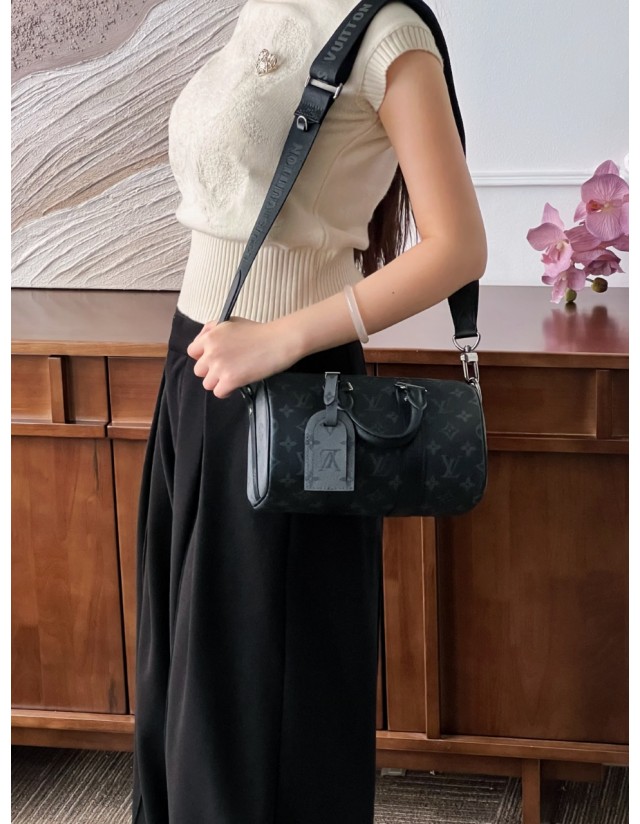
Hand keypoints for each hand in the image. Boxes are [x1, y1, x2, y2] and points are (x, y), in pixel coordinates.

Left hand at [185, 316, 301, 398]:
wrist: (278, 341)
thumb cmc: (259, 331)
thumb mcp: (231, 322)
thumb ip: (213, 329)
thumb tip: (201, 340)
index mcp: (210, 336)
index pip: (192, 352)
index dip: (203, 356)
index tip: (215, 358)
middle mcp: (211, 351)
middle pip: (199, 370)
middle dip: (211, 371)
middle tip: (227, 368)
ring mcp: (219, 366)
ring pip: (207, 384)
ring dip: (219, 382)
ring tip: (233, 377)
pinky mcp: (230, 380)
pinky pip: (218, 392)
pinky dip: (226, 391)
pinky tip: (236, 385)